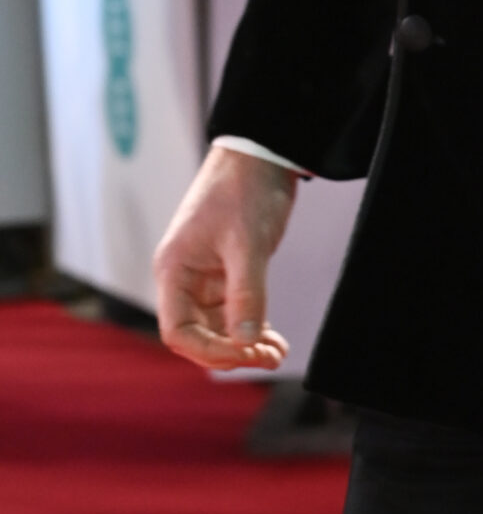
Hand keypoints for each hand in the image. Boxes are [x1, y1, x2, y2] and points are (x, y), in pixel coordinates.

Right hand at [153, 145, 295, 371]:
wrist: (261, 154)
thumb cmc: (244, 189)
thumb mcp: (247, 243)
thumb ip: (247, 294)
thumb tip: (246, 341)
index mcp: (174, 270)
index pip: (177, 331)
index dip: (209, 351)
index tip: (247, 353)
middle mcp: (183, 279)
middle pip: (197, 335)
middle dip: (231, 352)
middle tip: (270, 358)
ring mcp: (205, 278)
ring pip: (218, 328)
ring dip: (245, 345)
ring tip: (277, 353)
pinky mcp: (227, 273)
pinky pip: (234, 313)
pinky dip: (252, 329)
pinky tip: (274, 340)